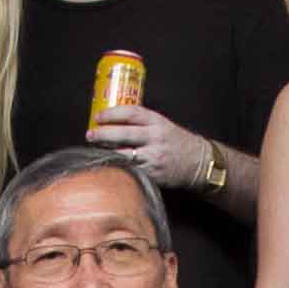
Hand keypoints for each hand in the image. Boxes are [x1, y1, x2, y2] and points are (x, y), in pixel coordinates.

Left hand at [86, 102, 212, 190]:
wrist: (198, 163)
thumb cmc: (176, 143)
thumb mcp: (163, 125)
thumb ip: (142, 123)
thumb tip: (113, 122)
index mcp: (157, 122)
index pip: (131, 113)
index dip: (112, 114)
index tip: (98, 117)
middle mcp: (155, 138)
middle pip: (123, 134)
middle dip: (103, 134)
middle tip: (90, 135)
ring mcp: (153, 157)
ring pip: (123, 154)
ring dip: (107, 152)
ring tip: (96, 151)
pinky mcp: (153, 174)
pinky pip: (130, 170)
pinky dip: (118, 167)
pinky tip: (109, 165)